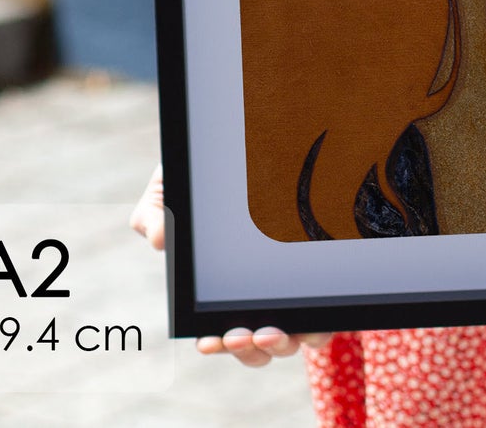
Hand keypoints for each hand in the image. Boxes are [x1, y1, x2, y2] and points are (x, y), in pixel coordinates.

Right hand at [130, 164, 332, 364]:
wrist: (250, 134)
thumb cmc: (208, 166)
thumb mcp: (173, 184)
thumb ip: (154, 212)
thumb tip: (160, 240)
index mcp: (228, 285)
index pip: (226, 332)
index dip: (220, 344)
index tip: (209, 340)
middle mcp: (266, 290)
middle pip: (264, 343)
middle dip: (250, 350)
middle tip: (239, 334)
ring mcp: (297, 283)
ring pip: (298, 335)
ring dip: (281, 345)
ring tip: (268, 331)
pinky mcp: (327, 268)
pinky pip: (332, 309)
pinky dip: (318, 324)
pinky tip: (309, 319)